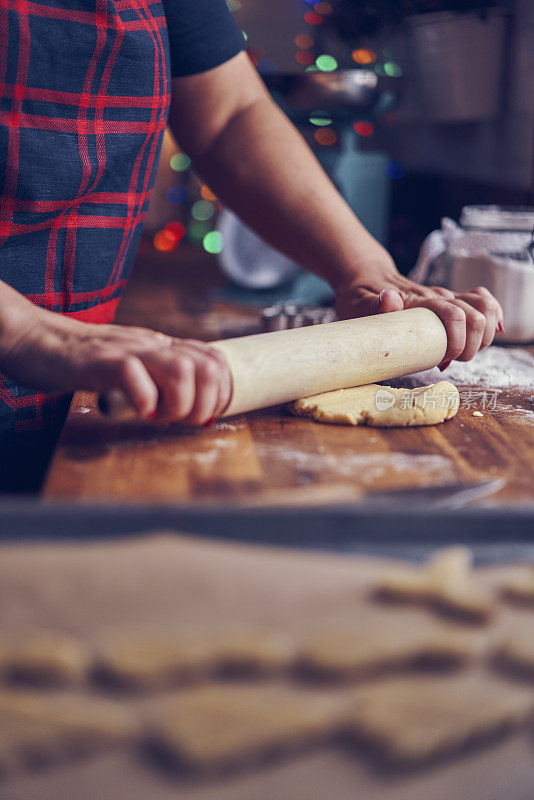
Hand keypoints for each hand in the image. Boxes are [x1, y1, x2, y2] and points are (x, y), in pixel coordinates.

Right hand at [0, 307, 231, 423]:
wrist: (40, 341)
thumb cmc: (86, 361)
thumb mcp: (135, 365)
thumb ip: (161, 378)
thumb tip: (192, 407)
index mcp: (164, 347)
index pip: (215, 360)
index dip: (221, 393)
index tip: (203, 415)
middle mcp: (154, 345)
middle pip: (208, 367)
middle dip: (204, 405)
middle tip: (180, 420)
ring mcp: (130, 350)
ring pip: (181, 370)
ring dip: (179, 404)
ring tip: (160, 416)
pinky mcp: (102, 360)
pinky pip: (134, 374)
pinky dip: (143, 401)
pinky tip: (137, 412)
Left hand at [335, 259, 503, 369]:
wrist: (366, 278)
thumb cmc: (360, 298)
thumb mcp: (359, 306)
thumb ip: (375, 305)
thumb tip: (390, 298)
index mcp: (419, 301)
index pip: (453, 314)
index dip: (458, 340)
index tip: (446, 361)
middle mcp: (439, 296)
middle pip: (478, 314)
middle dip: (474, 344)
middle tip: (452, 361)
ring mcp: (447, 297)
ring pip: (485, 307)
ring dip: (484, 335)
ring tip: (464, 352)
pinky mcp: (452, 301)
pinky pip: (483, 302)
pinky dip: (492, 319)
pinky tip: (484, 336)